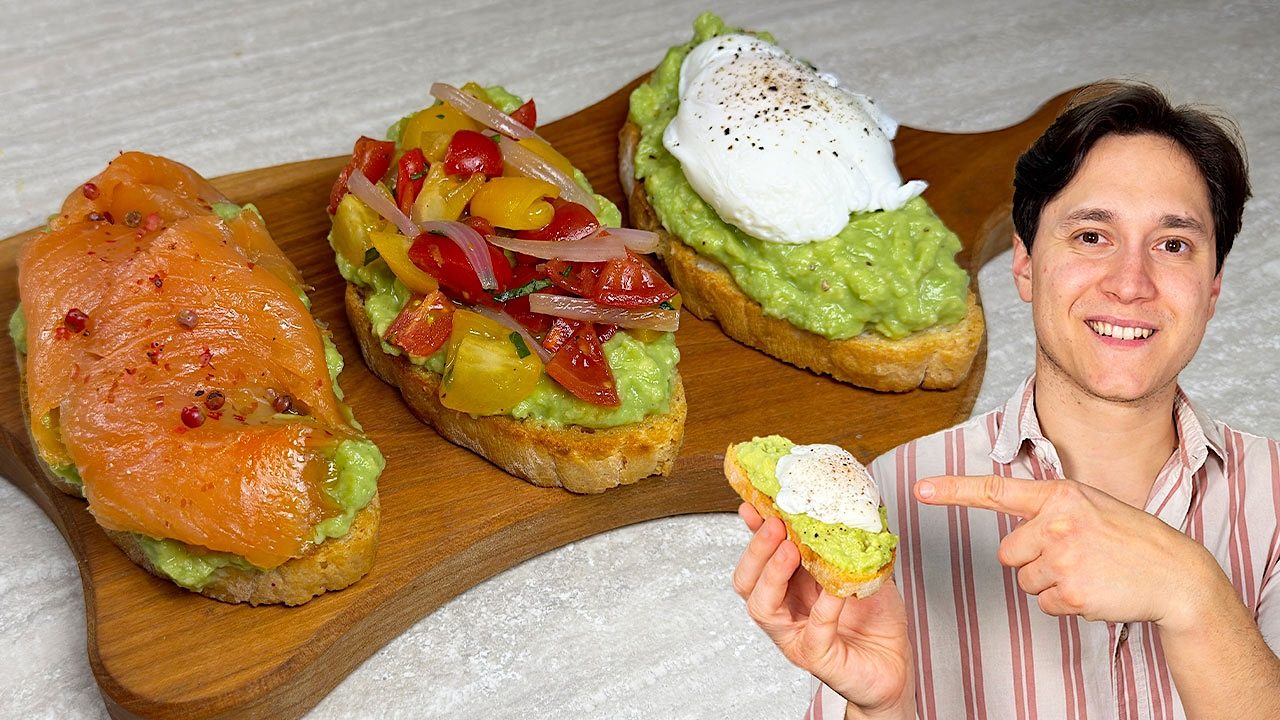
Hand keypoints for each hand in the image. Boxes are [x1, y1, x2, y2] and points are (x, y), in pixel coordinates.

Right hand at [732, 503, 914, 718]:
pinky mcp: (818, 657)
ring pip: (763, 607)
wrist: (894, 664)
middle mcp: (785, 611)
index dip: (753, 532)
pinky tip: (835, 589)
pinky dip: (824, 606)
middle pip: (748, 582)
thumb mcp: (859, 569)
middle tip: (775, 525)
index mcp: (790, 587)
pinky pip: (815, 630)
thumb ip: (846, 543)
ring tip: (789, 550)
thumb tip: (844, 503)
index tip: (753, 505)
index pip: (760, 557)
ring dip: (772, 574)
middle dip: (757, 550)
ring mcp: (796, 636)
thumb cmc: (875, 618)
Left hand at [915, 475, 1220, 630]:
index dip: (953, 490)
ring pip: (1025, 581)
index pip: (995, 490)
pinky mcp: (1072, 590)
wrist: (1175, 573)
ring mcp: (1064, 557)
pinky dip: (1066, 603)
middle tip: (1073, 556)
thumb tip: (1010, 528)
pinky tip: (1095, 589)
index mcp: (1058, 495)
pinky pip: (1045, 604)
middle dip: (1033, 560)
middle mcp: (1056, 522)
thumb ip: (1047, 508)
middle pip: (1008, 553)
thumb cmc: (1128, 538)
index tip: (920, 490)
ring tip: (1088, 571)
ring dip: (1051, 583)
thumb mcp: (1088, 505)